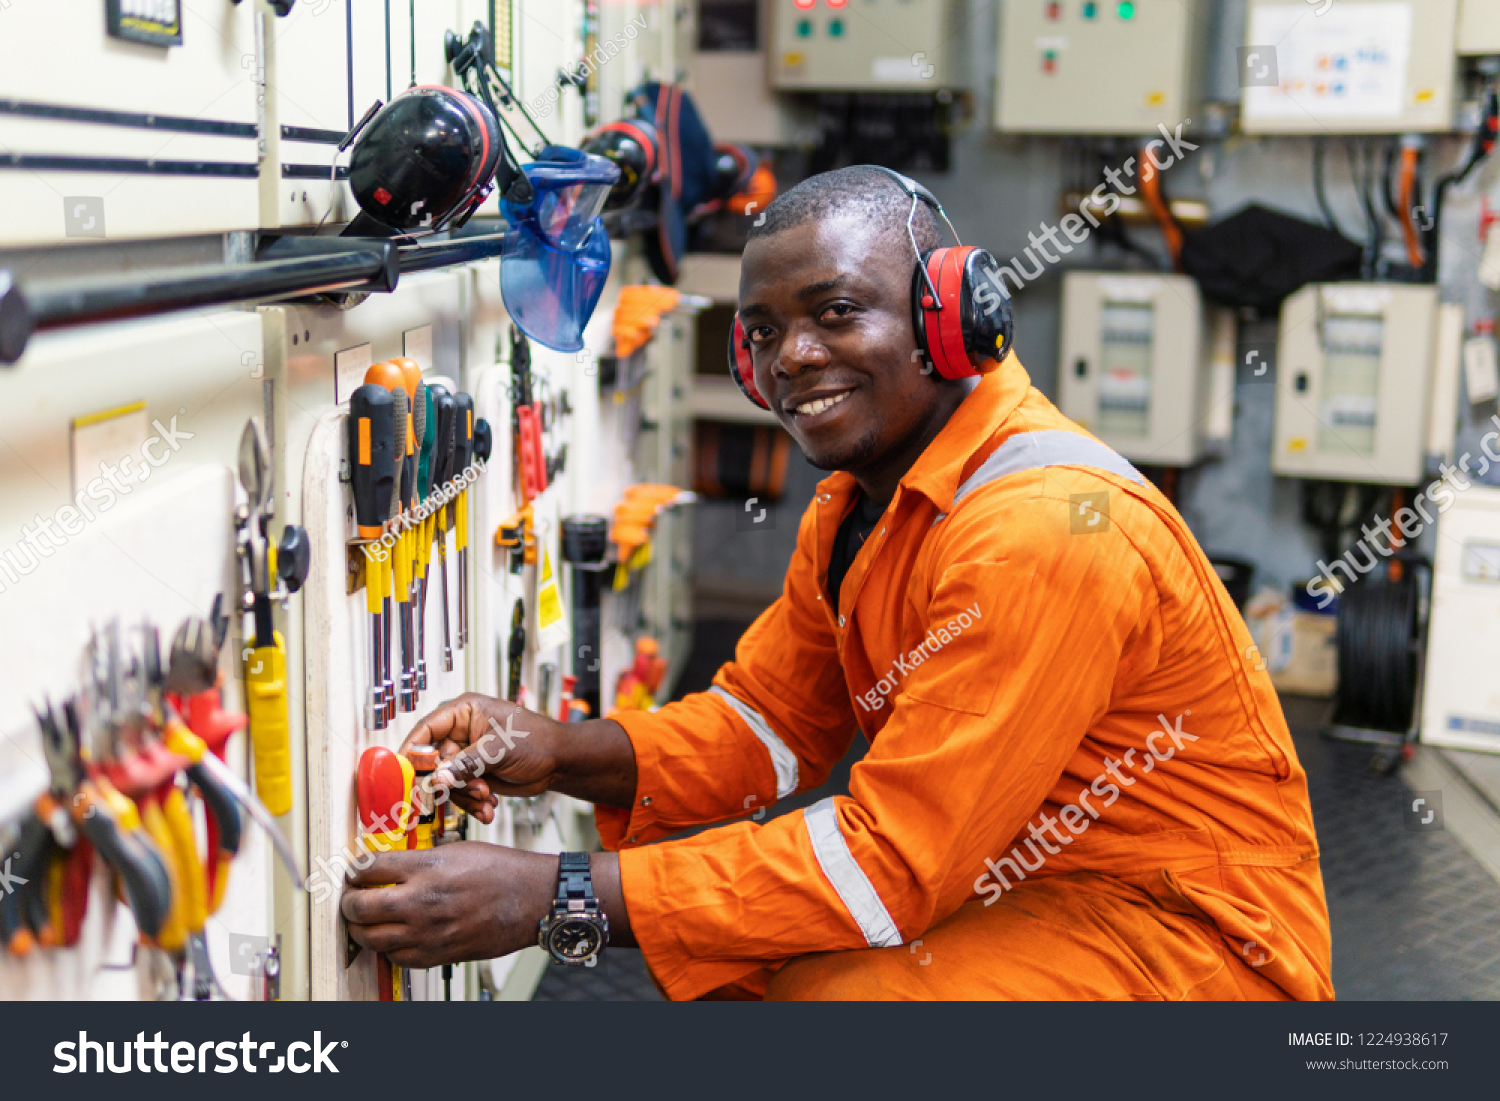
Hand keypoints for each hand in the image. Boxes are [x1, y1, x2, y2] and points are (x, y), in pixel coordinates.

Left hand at [342, 842, 555, 967]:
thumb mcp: (456, 849)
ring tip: (367, 919)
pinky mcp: (438, 954)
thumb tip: (390, 867)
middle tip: (353, 897)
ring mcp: (428, 932)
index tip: (355, 872)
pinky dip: (388, 947)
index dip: (354, 870)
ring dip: (362, 928)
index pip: (367, 869)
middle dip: (349, 901)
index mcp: (427, 867)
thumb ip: (419, 859)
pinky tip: (394, 936)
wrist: (532, 899)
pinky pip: (395, 958)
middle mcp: (422, 901)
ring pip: (371, 938)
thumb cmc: (502, 870)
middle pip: (359, 907)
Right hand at [399, 693, 559, 824]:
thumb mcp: (499, 749)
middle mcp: (461, 734)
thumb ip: (467, 763)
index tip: (404, 772)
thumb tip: (439, 778)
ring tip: (486, 799)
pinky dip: (472, 804)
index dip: (412, 750)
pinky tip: (489, 808)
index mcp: (464, 713)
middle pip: (434, 762)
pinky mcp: (474, 775)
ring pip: (447, 782)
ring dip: (465, 796)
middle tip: (474, 789)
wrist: (559, 762)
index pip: (426, 729)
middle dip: (453, 781)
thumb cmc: (537, 741)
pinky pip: (460, 793)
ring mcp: (467, 756)